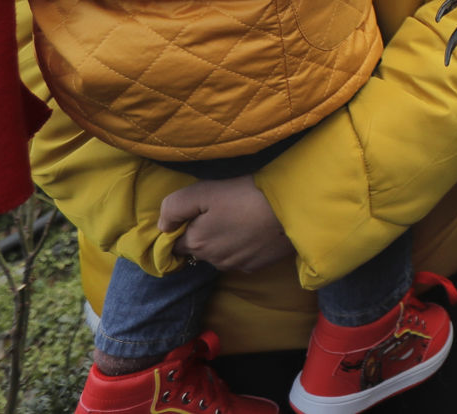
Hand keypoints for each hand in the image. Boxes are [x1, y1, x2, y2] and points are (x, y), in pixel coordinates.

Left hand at [158, 176, 293, 273]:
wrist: (293, 207)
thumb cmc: (247, 194)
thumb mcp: (205, 191)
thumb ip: (174, 207)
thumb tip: (162, 226)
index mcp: (196, 242)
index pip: (176, 242)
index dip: (183, 227)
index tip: (199, 212)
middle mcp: (213, 260)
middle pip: (199, 248)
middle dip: (205, 234)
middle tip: (223, 211)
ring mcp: (237, 265)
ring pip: (220, 254)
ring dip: (224, 241)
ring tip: (241, 218)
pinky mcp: (257, 266)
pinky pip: (242, 257)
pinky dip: (244, 247)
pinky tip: (255, 230)